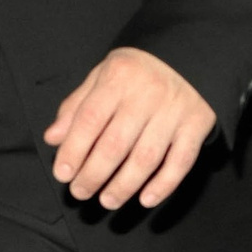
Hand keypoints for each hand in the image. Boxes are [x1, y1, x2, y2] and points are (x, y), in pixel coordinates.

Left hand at [44, 47, 216, 208]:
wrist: (191, 51)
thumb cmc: (138, 69)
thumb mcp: (102, 75)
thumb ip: (77, 106)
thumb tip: (53, 138)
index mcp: (118, 79)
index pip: (90, 119)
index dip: (74, 150)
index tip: (63, 173)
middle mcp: (147, 94)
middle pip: (116, 144)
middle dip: (94, 174)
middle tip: (80, 192)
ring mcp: (174, 111)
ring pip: (146, 158)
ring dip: (124, 186)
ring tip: (107, 200)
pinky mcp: (197, 125)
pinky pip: (181, 161)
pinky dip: (164, 185)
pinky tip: (145, 199)